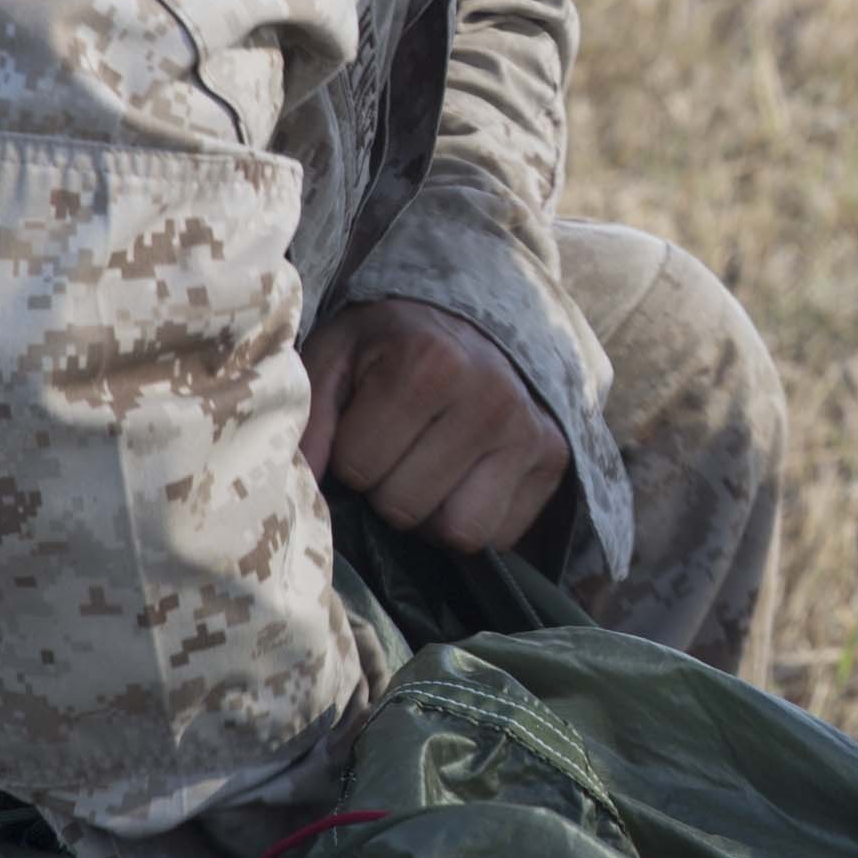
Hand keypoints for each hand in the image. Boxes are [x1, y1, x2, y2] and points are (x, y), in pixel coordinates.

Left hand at [301, 298, 570, 554]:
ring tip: (428, 470)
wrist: (475, 321)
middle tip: (398, 447)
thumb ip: (310, 417)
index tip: (363, 425)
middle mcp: (490, 398)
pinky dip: (472, 519)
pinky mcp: (555, 460)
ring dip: (431, 514)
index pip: (358, 469)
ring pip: (457, 532)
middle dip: (387, 487)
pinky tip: (464, 479)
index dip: (350, 456)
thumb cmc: (392, 345)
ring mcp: (531, 432)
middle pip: (404, 507)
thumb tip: (302, 486)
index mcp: (431, 364)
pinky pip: (499, 537)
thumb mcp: (337, 356)